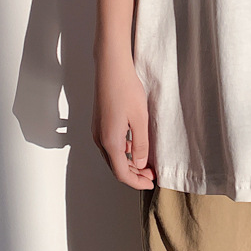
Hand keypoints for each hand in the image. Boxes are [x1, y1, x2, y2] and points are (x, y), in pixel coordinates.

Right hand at [92, 50, 155, 189]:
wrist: (111, 68)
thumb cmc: (125, 89)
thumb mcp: (140, 119)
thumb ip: (141, 144)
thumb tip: (142, 163)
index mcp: (110, 142)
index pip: (122, 173)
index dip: (137, 182)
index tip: (151, 183)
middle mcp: (100, 139)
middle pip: (116, 167)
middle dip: (134, 174)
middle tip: (152, 174)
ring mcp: (98, 131)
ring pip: (113, 156)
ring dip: (129, 163)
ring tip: (147, 162)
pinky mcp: (100, 122)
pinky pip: (110, 145)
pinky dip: (123, 151)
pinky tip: (135, 145)